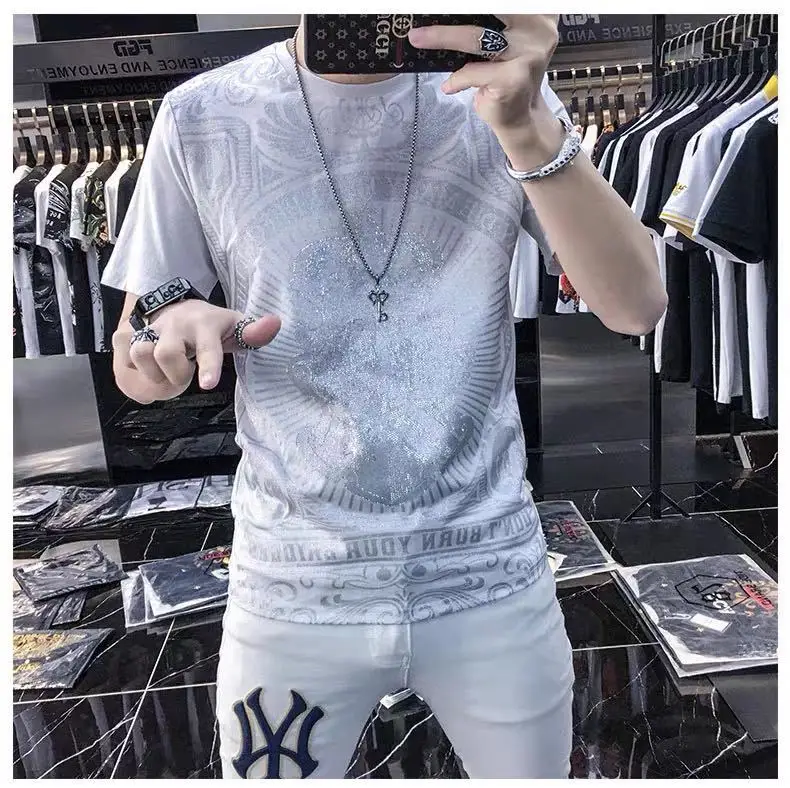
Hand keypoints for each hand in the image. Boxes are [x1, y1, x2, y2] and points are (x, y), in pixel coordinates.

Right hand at [112, 300, 280, 403]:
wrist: (175, 307)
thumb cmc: (210, 326)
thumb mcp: (234, 327)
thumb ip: (254, 332)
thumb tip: (276, 323)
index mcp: (203, 325)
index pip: (206, 346)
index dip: (207, 365)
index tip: (208, 384)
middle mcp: (173, 325)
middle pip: (165, 355)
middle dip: (176, 375)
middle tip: (186, 374)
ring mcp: (147, 329)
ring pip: (140, 357)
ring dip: (154, 375)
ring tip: (168, 373)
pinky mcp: (126, 336)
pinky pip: (123, 363)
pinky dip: (136, 376)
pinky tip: (151, 372)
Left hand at [409, 15, 561, 166]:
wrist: (520, 117)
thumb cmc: (506, 77)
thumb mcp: (499, 42)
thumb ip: (484, 23)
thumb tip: (445, 11)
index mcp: (536, 13)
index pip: (500, 2)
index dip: (471, 2)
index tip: (439, 2)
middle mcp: (537, 29)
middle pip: (487, 11)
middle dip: (452, 11)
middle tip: (425, 9)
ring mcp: (528, 54)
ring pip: (475, 38)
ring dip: (442, 37)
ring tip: (419, 38)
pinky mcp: (514, 78)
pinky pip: (473, 71)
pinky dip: (457, 78)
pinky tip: (449, 86)